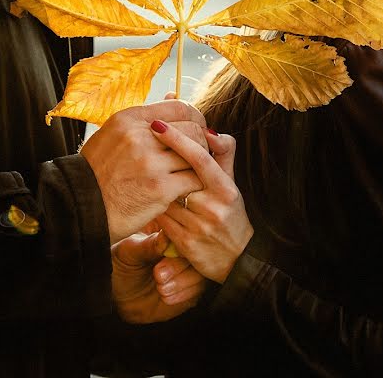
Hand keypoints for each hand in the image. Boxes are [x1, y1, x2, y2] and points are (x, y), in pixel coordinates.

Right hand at [81, 99, 208, 242]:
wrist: (81, 208)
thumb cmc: (99, 171)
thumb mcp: (114, 134)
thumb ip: (144, 118)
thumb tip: (173, 95)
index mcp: (129, 118)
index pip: (180, 107)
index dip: (196, 117)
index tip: (197, 128)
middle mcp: (139, 136)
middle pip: (192, 130)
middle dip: (201, 142)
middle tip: (199, 154)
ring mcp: (150, 162)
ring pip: (196, 155)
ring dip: (198, 165)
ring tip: (191, 171)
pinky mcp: (160, 188)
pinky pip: (193, 179)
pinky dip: (193, 184)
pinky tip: (186, 189)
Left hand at [112, 231, 206, 323]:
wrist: (119, 297)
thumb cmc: (121, 267)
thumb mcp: (129, 252)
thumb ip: (148, 245)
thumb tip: (166, 237)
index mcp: (168, 229)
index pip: (185, 228)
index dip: (180, 241)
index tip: (163, 254)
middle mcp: (183, 247)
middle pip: (197, 251)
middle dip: (178, 265)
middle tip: (158, 274)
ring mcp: (189, 267)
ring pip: (200, 271)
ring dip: (181, 282)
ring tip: (159, 287)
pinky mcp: (192, 286)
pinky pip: (198, 289)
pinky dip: (182, 294)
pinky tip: (165, 296)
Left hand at [151, 122, 253, 282]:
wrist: (237, 258)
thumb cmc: (230, 212)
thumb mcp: (231, 184)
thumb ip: (223, 155)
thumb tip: (211, 130)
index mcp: (226, 189)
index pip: (201, 158)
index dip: (178, 140)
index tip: (157, 125)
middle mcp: (214, 207)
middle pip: (177, 177)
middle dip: (161, 165)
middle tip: (145, 152)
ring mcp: (199, 226)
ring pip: (166, 198)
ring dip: (157, 189)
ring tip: (152, 183)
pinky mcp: (185, 243)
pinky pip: (162, 219)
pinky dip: (156, 209)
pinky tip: (154, 203)